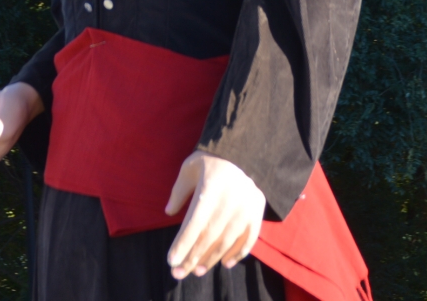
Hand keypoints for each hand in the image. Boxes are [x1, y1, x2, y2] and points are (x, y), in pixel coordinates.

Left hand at [164, 150, 265, 278]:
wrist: (244, 152)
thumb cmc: (211, 160)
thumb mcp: (190, 168)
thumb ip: (179, 191)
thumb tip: (168, 212)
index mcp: (211, 187)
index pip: (195, 223)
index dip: (183, 244)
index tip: (171, 260)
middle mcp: (230, 200)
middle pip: (209, 237)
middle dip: (193, 258)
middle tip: (179, 274)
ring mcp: (246, 208)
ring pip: (227, 241)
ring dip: (212, 259)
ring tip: (198, 271)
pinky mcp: (257, 213)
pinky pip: (249, 239)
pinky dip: (237, 254)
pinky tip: (225, 264)